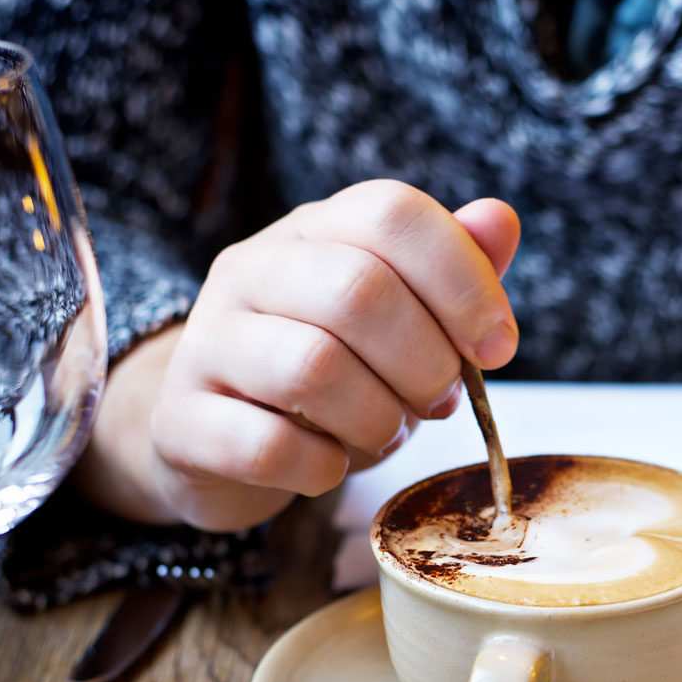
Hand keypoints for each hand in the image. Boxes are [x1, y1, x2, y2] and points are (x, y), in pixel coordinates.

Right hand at [72, 181, 520, 530]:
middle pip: (357, 291)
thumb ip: (454, 269)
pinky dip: (320, 467)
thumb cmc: (331, 369)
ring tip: (386, 433)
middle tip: (439, 402)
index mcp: (314, 230)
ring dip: (377, 419)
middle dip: (425, 362)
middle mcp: (251, 270)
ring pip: (311, 368)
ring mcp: (206, 343)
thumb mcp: (403, 315)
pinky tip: (329, 466)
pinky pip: (265, 445)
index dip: (463, 281)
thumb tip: (500, 220)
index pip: (391, 214)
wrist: (217, 434)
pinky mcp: (181, 420)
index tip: (499, 348)